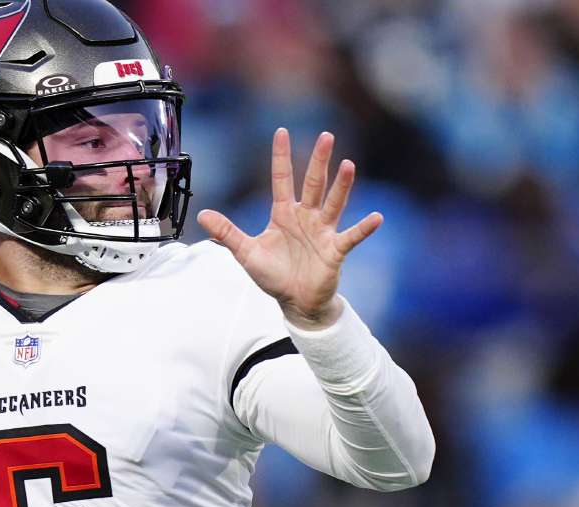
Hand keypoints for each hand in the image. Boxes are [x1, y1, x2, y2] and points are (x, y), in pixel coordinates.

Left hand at [196, 129, 381, 329]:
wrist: (295, 301)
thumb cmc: (274, 275)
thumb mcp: (246, 253)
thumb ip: (227, 233)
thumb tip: (202, 216)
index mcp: (283, 214)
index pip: (282, 179)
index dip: (281, 157)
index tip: (282, 132)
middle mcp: (305, 217)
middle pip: (313, 184)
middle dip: (318, 161)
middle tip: (326, 136)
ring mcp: (322, 232)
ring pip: (333, 203)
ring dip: (342, 186)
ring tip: (348, 165)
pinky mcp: (334, 250)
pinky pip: (351, 237)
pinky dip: (364, 228)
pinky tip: (376, 217)